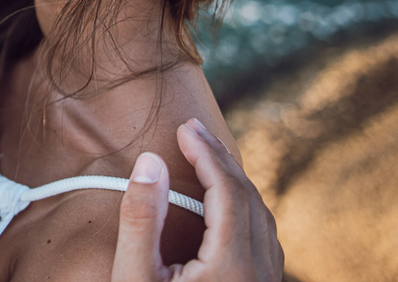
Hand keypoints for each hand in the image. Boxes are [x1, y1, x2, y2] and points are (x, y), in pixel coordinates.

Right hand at [111, 119, 282, 281]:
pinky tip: (224, 203)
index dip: (205, 154)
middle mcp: (258, 276)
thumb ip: (141, 220)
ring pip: (262, 218)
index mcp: (232, 267)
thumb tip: (151, 162)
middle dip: (220, 159)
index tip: (183, 129)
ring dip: (235, 181)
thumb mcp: (134, 276)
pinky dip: (244, 208)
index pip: (228, 192)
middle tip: (193, 130)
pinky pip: (263, 239)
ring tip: (207, 156)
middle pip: (250, 200)